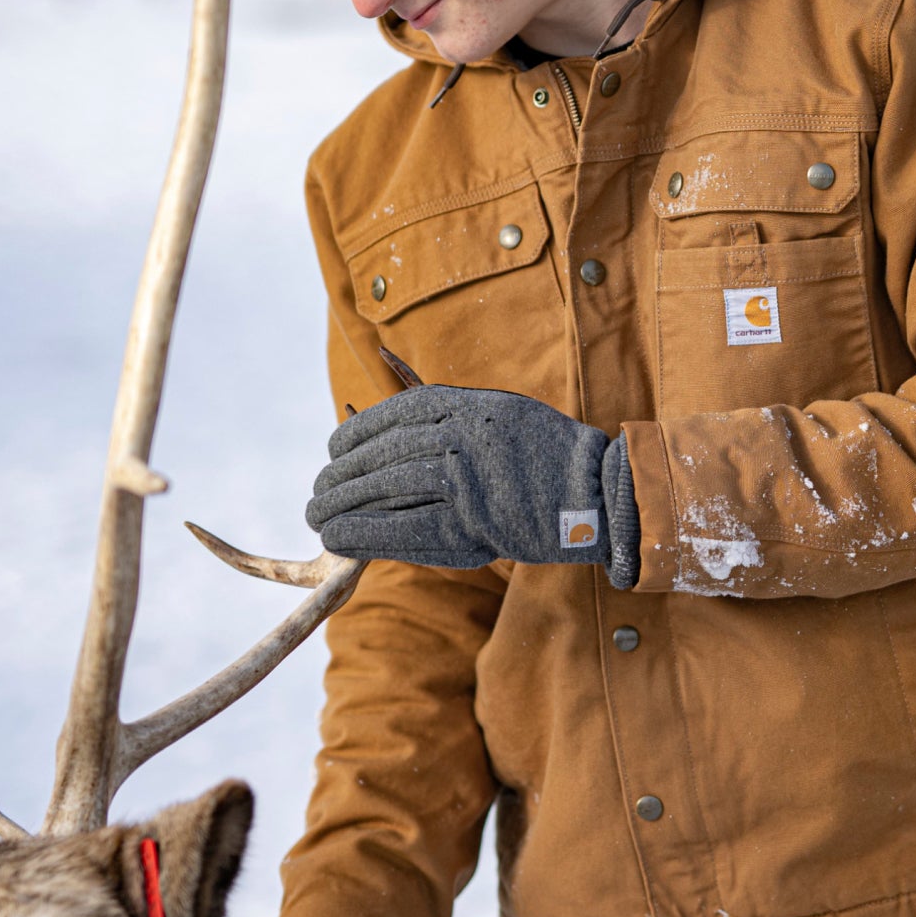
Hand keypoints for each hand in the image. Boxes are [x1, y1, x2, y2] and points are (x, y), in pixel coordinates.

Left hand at [307, 385, 638, 587]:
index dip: (353, 434)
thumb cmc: (546, 455)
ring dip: (339, 506)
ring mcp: (463, 481)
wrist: (597, 496)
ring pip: (381, 491)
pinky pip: (399, 529)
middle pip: (379, 454)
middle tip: (318, 492)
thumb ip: (449, 405)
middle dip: (339, 476)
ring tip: (318, 515)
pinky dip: (361, 534)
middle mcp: (459, 436)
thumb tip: (386, 378)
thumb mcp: (499, 408)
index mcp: (466, 404)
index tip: (333, 448)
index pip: (390, 414)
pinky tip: (338, 537)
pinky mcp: (467, 525)